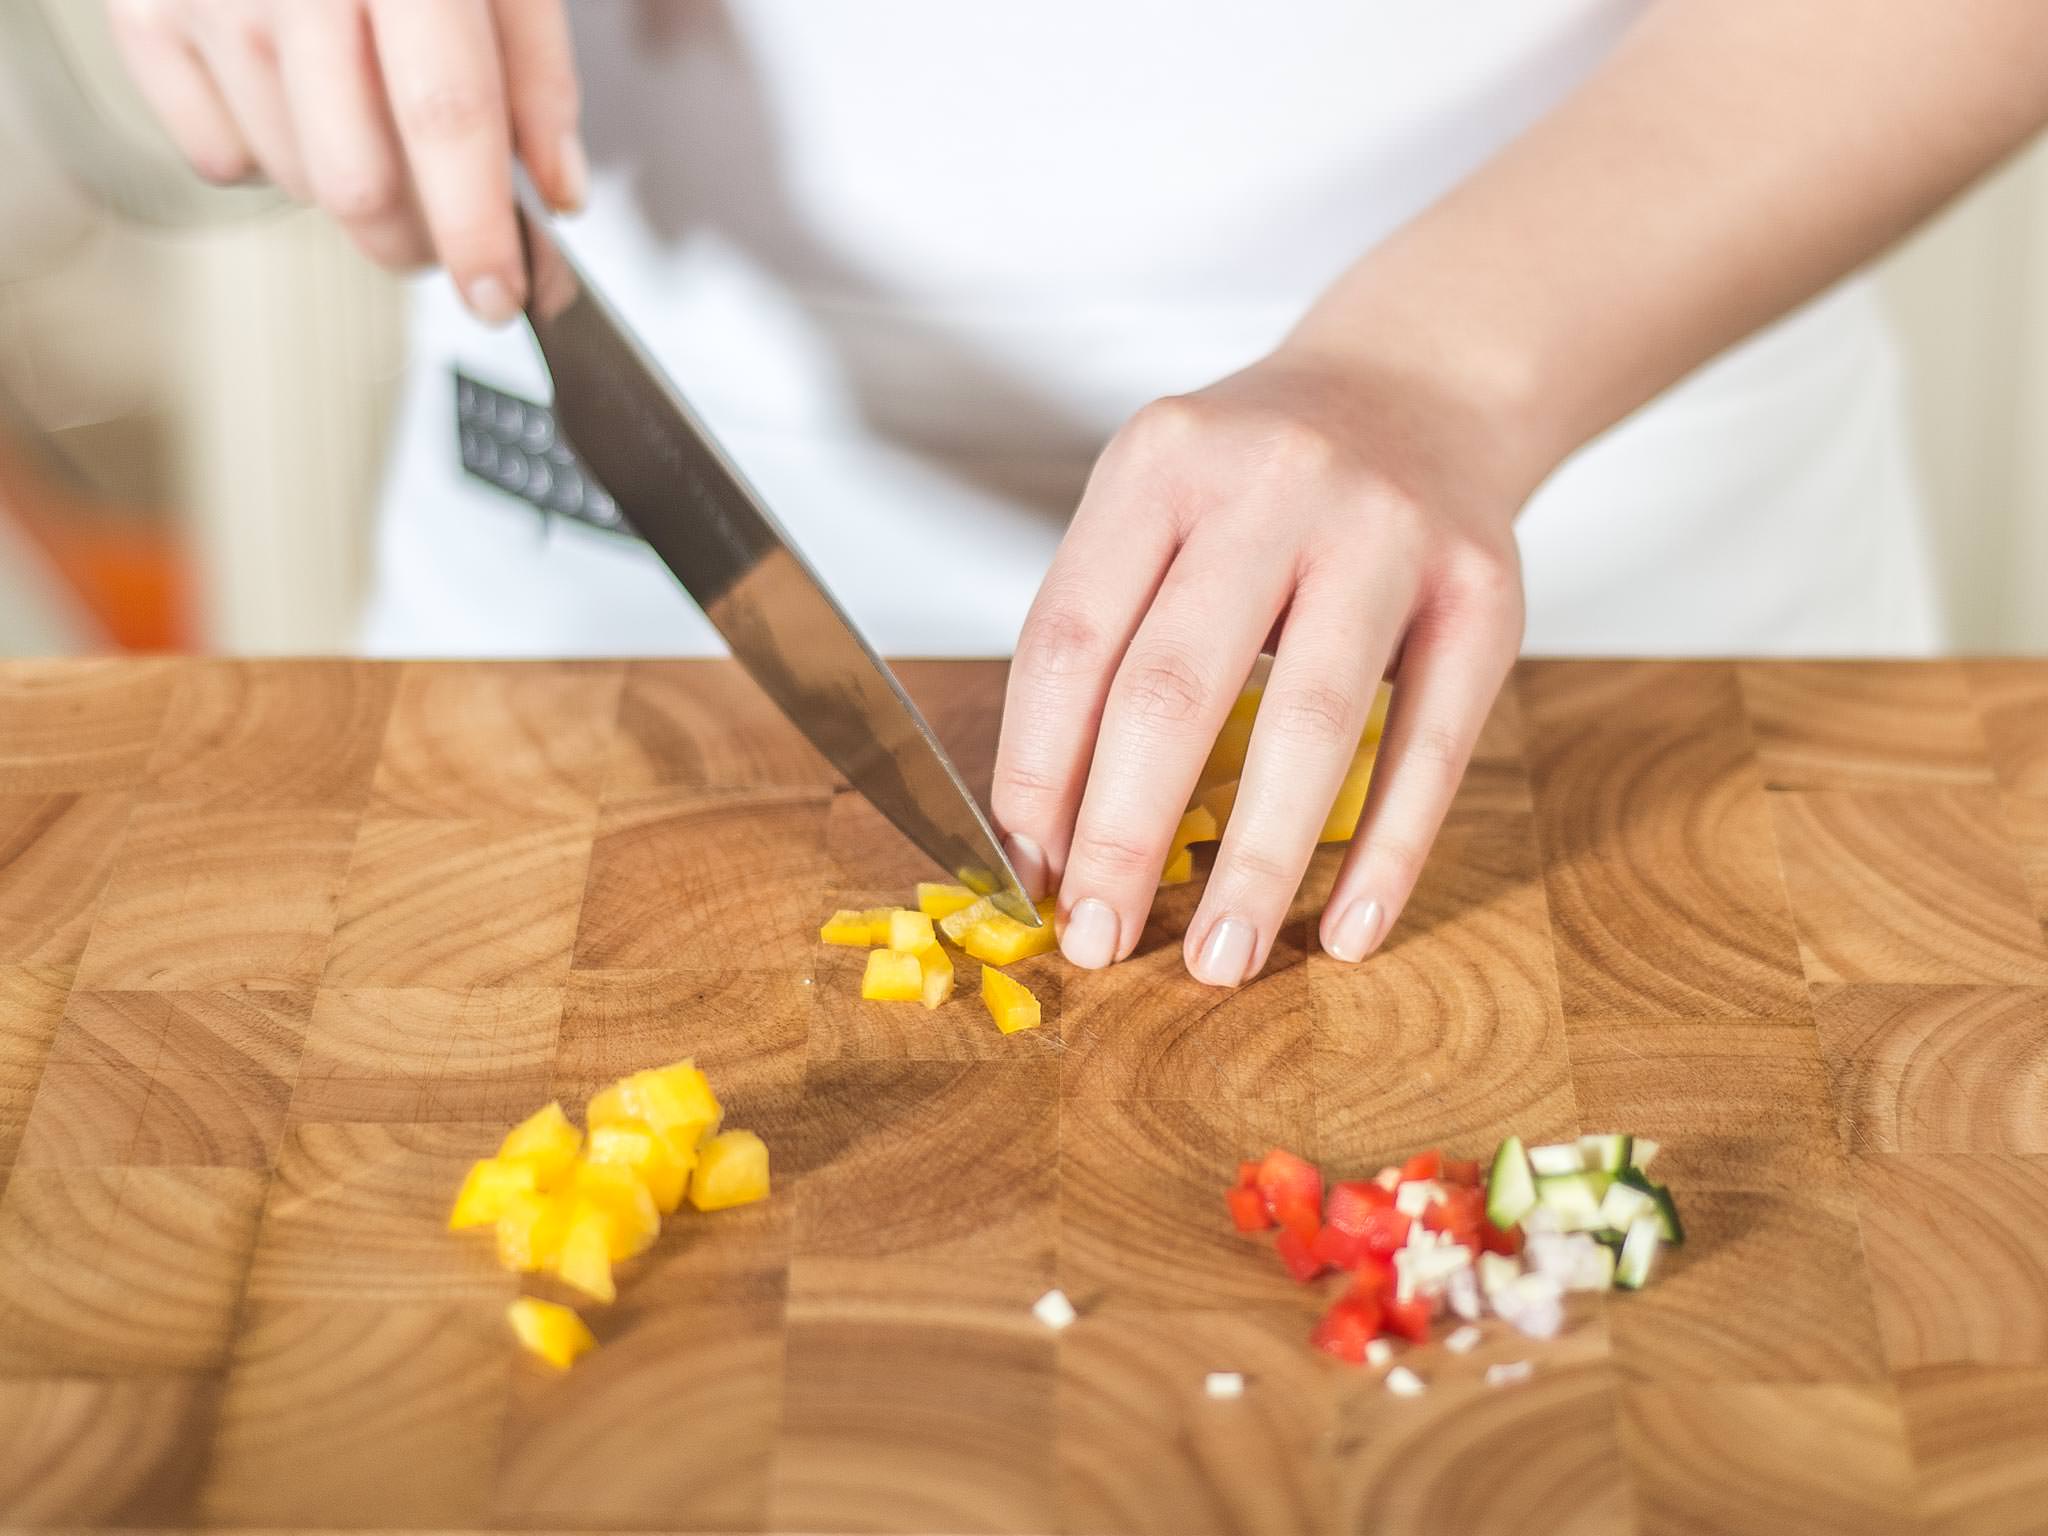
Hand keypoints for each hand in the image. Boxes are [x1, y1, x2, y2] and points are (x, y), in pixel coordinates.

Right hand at [107, 0, 582, 322]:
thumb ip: (539, 76)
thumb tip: (558, 194)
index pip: (443, 117)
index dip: (476, 229)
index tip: (500, 297)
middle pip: (357, 180)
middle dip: (420, 238)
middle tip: (455, 226)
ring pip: (297, 182)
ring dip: (353, 188)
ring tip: (372, 115)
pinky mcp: (140, 15)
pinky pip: (218, 158)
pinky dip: (272, 154)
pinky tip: (299, 94)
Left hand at [991, 342, 1529, 985]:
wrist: (1417, 390)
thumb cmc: (1257, 489)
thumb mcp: (1158, 512)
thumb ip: (1103, 643)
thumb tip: (1049, 836)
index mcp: (1161, 463)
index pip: (1071, 639)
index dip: (1037, 772)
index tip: (1030, 876)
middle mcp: (1272, 484)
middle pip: (1174, 687)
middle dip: (1125, 834)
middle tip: (1098, 940)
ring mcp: (1388, 532)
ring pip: (1309, 725)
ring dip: (1257, 866)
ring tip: (1221, 958)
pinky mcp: (1483, 592)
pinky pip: (1432, 744)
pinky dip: (1388, 849)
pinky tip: (1351, 927)